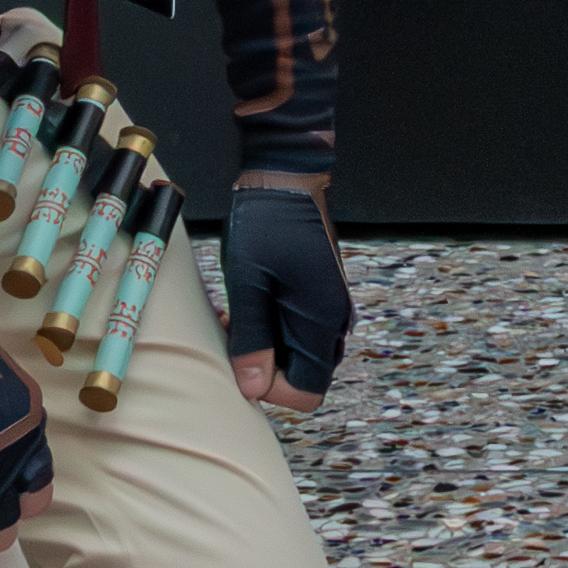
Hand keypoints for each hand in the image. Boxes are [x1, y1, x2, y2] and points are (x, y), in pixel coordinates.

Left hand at [219, 177, 348, 412]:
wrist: (288, 174)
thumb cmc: (266, 221)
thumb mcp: (248, 282)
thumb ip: (253, 338)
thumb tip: (253, 388)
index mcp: (321, 321)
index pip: (306, 393)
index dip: (270, 388)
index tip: (241, 359)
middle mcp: (333, 319)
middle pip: (303, 375)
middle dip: (265, 367)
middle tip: (234, 335)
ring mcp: (328, 306)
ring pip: (298, 353)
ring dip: (266, 347)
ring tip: (237, 317)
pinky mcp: (318, 293)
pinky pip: (297, 330)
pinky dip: (271, 328)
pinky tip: (249, 305)